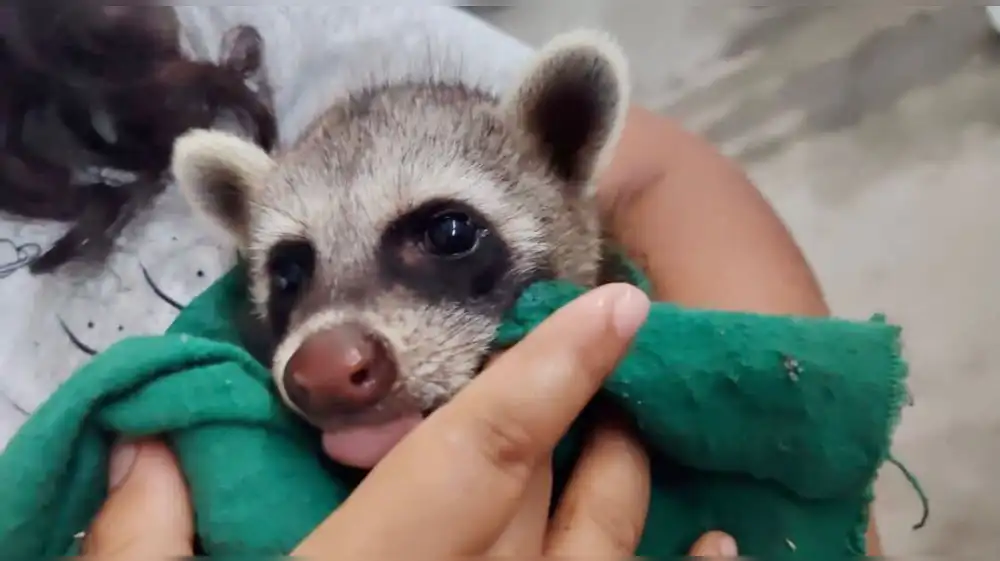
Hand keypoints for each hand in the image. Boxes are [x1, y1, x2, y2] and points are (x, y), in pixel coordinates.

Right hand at [82, 284, 737, 557]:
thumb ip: (139, 548)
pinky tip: (720, 545)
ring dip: (627, 480)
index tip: (617, 303)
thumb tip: (146, 442)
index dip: (550, 371)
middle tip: (579, 343)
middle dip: (569, 410)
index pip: (479, 455)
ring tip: (636, 426)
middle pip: (538, 491)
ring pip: (599, 552)